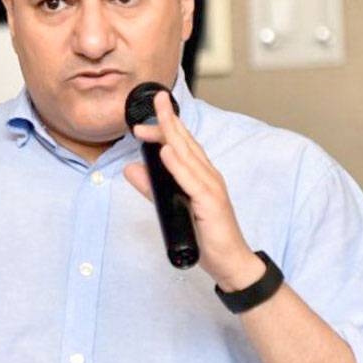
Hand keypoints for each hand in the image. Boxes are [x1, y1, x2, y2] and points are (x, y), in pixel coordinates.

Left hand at [123, 91, 265, 290]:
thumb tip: (130, 169)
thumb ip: (153, 188)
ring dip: (172, 135)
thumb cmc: (207, 236)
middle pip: (185, 143)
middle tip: (154, 100)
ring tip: (157, 117)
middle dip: (168, 120)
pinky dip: (179, 166)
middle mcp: (208, 176)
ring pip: (188, 156)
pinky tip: (166, 152)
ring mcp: (211, 188)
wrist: (231, 262)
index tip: (145, 118)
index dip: (164, 127)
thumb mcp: (173, 207)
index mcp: (201, 175)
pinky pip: (192, 181)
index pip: (182, 144)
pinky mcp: (211, 204)